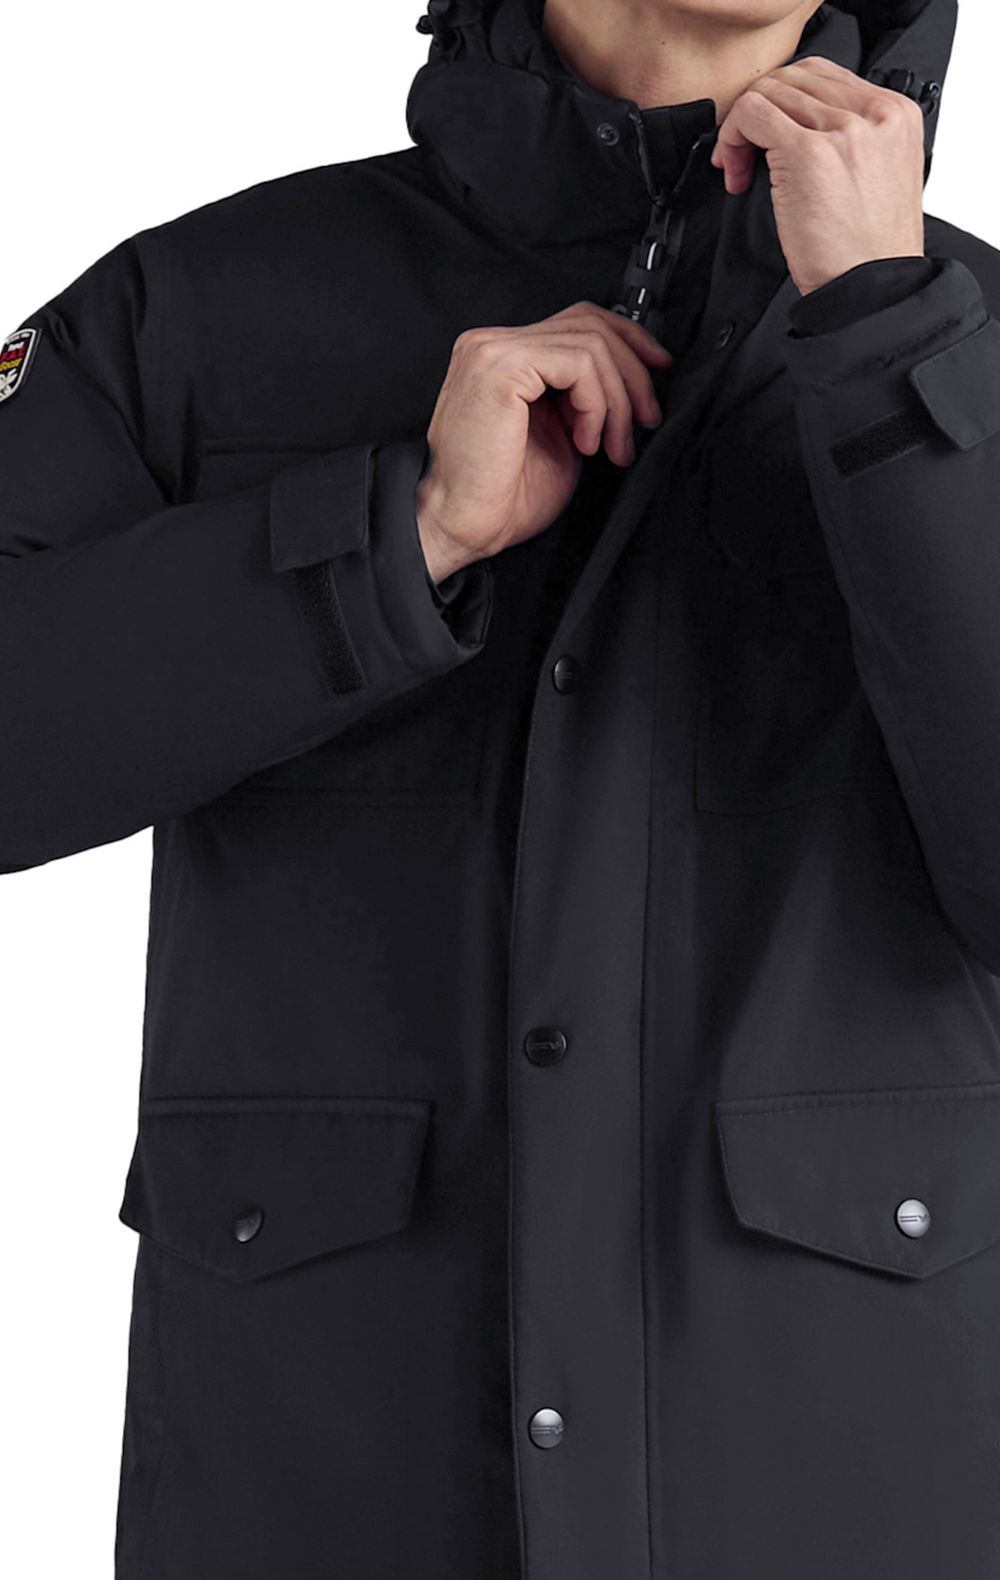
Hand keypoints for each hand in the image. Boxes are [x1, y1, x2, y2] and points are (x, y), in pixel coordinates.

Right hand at [415, 303, 670, 582]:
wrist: (461, 526)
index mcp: (505, 357)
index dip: (629, 341)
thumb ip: (585, 399)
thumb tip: (635, 381)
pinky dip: (596, 404)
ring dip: (617, 401)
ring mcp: (493, 350)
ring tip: (611, 447)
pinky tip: (585, 441)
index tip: (658, 373)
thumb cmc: (503, 496)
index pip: (579, 321)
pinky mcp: (501, 366)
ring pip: (591, 343)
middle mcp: (493, 344)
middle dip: (634, 373)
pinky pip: (578, 363)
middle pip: (591, 324)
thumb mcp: (562, 435)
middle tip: (644, 420)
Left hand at [710, 55, 925, 297]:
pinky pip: (753, 115)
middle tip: (745, 158)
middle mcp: (874, 113)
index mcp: (896, 114)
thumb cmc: (867, 252)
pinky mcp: (808, 152)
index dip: (784, 102)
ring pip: (769, 92)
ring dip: (741, 129)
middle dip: (759, 113)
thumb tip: (801, 125)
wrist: (871, 291)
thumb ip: (854, 140)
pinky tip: (736, 175)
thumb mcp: (879, 178)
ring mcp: (843, 130)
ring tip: (740, 172)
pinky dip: (732, 138)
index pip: (825, 75)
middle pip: (794, 77)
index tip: (769, 140)